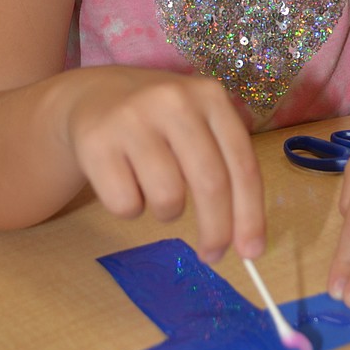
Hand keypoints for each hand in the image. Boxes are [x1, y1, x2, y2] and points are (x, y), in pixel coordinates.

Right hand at [61, 67, 265, 263]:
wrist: (96, 94)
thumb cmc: (161, 120)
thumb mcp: (200, 123)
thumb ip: (226, 167)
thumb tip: (248, 241)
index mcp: (210, 95)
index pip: (241, 164)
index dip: (251, 214)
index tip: (253, 251)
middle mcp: (173, 101)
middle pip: (210, 183)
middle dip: (217, 230)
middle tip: (213, 255)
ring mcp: (132, 119)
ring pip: (168, 198)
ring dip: (167, 211)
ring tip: (156, 189)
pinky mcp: (96, 142)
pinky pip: (126, 204)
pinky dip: (130, 207)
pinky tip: (125, 180)